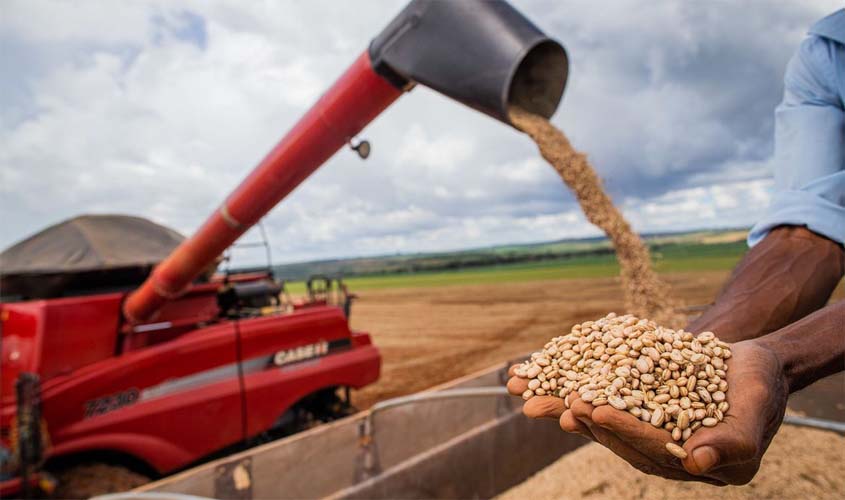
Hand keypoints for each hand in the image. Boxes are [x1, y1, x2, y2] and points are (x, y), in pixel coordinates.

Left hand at [507, 340, 788, 484]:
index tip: (596, 411)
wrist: (750, 363)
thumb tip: (699, 463)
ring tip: (535, 399)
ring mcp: (650, 433)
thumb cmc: (760, 384)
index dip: (625, 431)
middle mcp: (668, 455)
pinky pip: (602, 401)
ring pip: (604, 422)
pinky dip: (575, 391)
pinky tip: (546, 382)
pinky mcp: (636, 410)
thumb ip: (735, 440)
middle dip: (586, 422)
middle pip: (620, 440)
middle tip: (556, 405)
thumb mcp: (756, 407)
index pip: (655, 450)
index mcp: (696, 463)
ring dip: (568, 410)